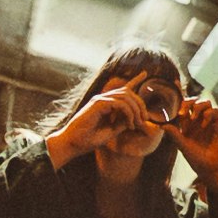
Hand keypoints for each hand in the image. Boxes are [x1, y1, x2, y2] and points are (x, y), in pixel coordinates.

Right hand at [44, 84, 161, 164]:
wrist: (73, 143)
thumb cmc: (89, 139)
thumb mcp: (112, 130)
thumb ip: (123, 122)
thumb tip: (136, 117)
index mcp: (106, 103)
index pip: (122, 89)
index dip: (135, 80)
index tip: (145, 73)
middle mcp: (103, 99)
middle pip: (128, 92)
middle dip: (140, 105)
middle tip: (144, 120)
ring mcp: (100, 100)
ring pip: (125, 96)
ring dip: (135, 110)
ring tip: (137, 124)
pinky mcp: (98, 104)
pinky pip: (119, 104)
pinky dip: (128, 113)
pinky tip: (129, 124)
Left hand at [164, 90, 217, 177]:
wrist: (212, 169)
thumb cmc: (196, 160)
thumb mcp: (183, 147)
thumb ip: (174, 135)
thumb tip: (162, 125)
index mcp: (187, 125)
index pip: (183, 107)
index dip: (179, 104)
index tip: (177, 111)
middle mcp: (198, 121)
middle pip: (194, 101)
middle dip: (188, 102)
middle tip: (183, 112)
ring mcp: (209, 122)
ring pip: (206, 103)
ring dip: (198, 106)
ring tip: (193, 118)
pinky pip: (215, 111)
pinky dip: (208, 114)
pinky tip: (203, 125)